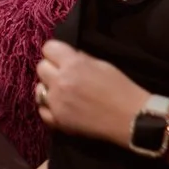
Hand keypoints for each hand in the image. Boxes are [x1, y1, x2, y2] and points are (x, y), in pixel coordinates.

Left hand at [34, 42, 167, 156]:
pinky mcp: (57, 120)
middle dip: (51, 68)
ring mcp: (56, 103)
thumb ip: (82, 59)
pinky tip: (59, 106)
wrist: (130, 118)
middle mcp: (60, 82)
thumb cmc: (121, 88)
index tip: (61, 57)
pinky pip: (42, 110)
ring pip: (38, 89)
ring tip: (61, 91)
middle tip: (63, 74)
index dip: (55, 52)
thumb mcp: (103, 64)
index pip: (48, 48)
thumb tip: (69, 56)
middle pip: (41, 67)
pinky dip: (48, 107)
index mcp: (73, 64)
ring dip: (47, 87)